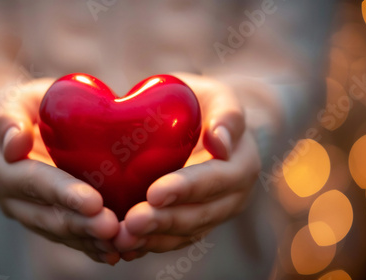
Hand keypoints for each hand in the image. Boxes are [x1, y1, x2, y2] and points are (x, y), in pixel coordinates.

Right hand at [0, 78, 120, 264]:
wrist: (28, 131)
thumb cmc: (29, 110)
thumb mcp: (16, 103)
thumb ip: (8, 119)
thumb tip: (15, 144)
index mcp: (2, 170)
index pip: (35, 183)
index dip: (64, 194)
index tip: (93, 201)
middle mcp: (14, 200)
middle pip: (50, 217)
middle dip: (82, 225)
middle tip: (113, 228)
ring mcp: (32, 216)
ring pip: (62, 234)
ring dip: (90, 241)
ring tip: (119, 243)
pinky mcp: (50, 223)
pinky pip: (71, 240)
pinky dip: (92, 247)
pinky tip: (116, 252)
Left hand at [113, 73, 261, 260]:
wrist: (208, 127)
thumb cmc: (208, 106)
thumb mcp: (220, 97)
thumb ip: (228, 114)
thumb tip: (220, 142)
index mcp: (242, 164)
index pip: (216, 179)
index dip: (187, 188)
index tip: (155, 193)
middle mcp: (232, 196)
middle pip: (200, 215)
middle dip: (165, 221)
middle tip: (132, 222)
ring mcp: (212, 213)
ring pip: (185, 233)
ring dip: (154, 239)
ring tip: (123, 239)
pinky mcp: (193, 223)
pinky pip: (174, 239)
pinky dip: (150, 244)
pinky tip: (125, 247)